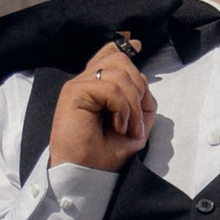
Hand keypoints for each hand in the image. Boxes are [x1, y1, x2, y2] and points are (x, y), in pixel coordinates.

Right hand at [50, 41, 156, 172]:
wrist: (86, 174)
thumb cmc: (104, 154)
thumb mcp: (135, 127)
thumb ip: (142, 104)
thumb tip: (146, 83)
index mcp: (98, 87)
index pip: (109, 55)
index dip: (124, 47)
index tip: (137, 46)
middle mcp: (87, 82)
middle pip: (121, 59)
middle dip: (138, 87)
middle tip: (136, 120)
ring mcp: (79, 85)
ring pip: (119, 72)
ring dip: (132, 104)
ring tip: (127, 127)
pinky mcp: (74, 92)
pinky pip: (111, 88)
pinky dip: (122, 108)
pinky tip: (118, 126)